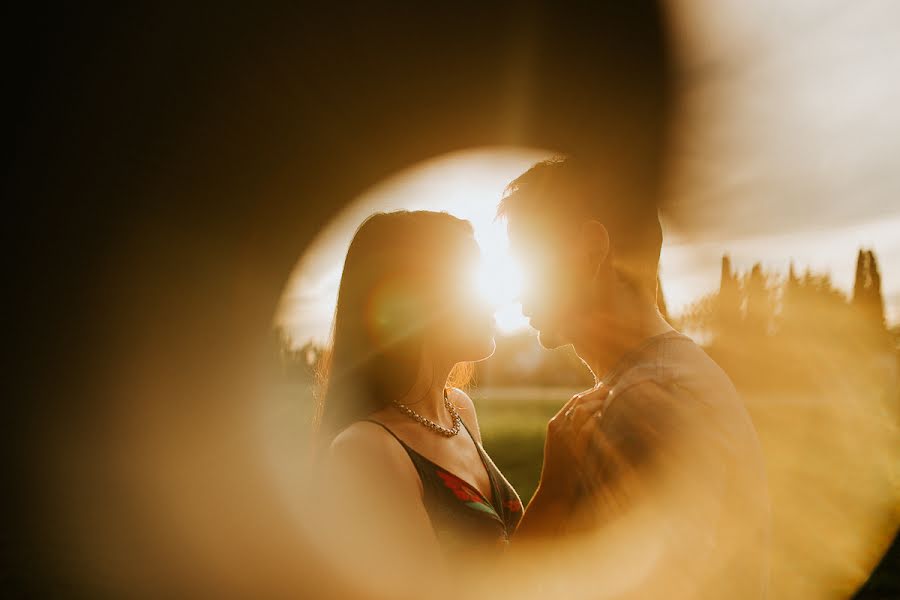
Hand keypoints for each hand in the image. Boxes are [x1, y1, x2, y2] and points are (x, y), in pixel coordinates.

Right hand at [535, 384, 610, 501]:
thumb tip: (593, 418)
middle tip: (612, 388)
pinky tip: (609, 417)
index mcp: (555, 424)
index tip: (604, 389)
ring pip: (583, 409)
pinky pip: (588, 426)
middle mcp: (558, 426)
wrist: (554, 490)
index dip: (590, 393)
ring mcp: (565, 436)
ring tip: (613, 399)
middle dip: (597, 393)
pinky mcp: (574, 446)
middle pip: (579, 401)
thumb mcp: (562, 446)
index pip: (573, 401)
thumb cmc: (562, 470)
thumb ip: (572, 431)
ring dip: (599, 402)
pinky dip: (599, 419)